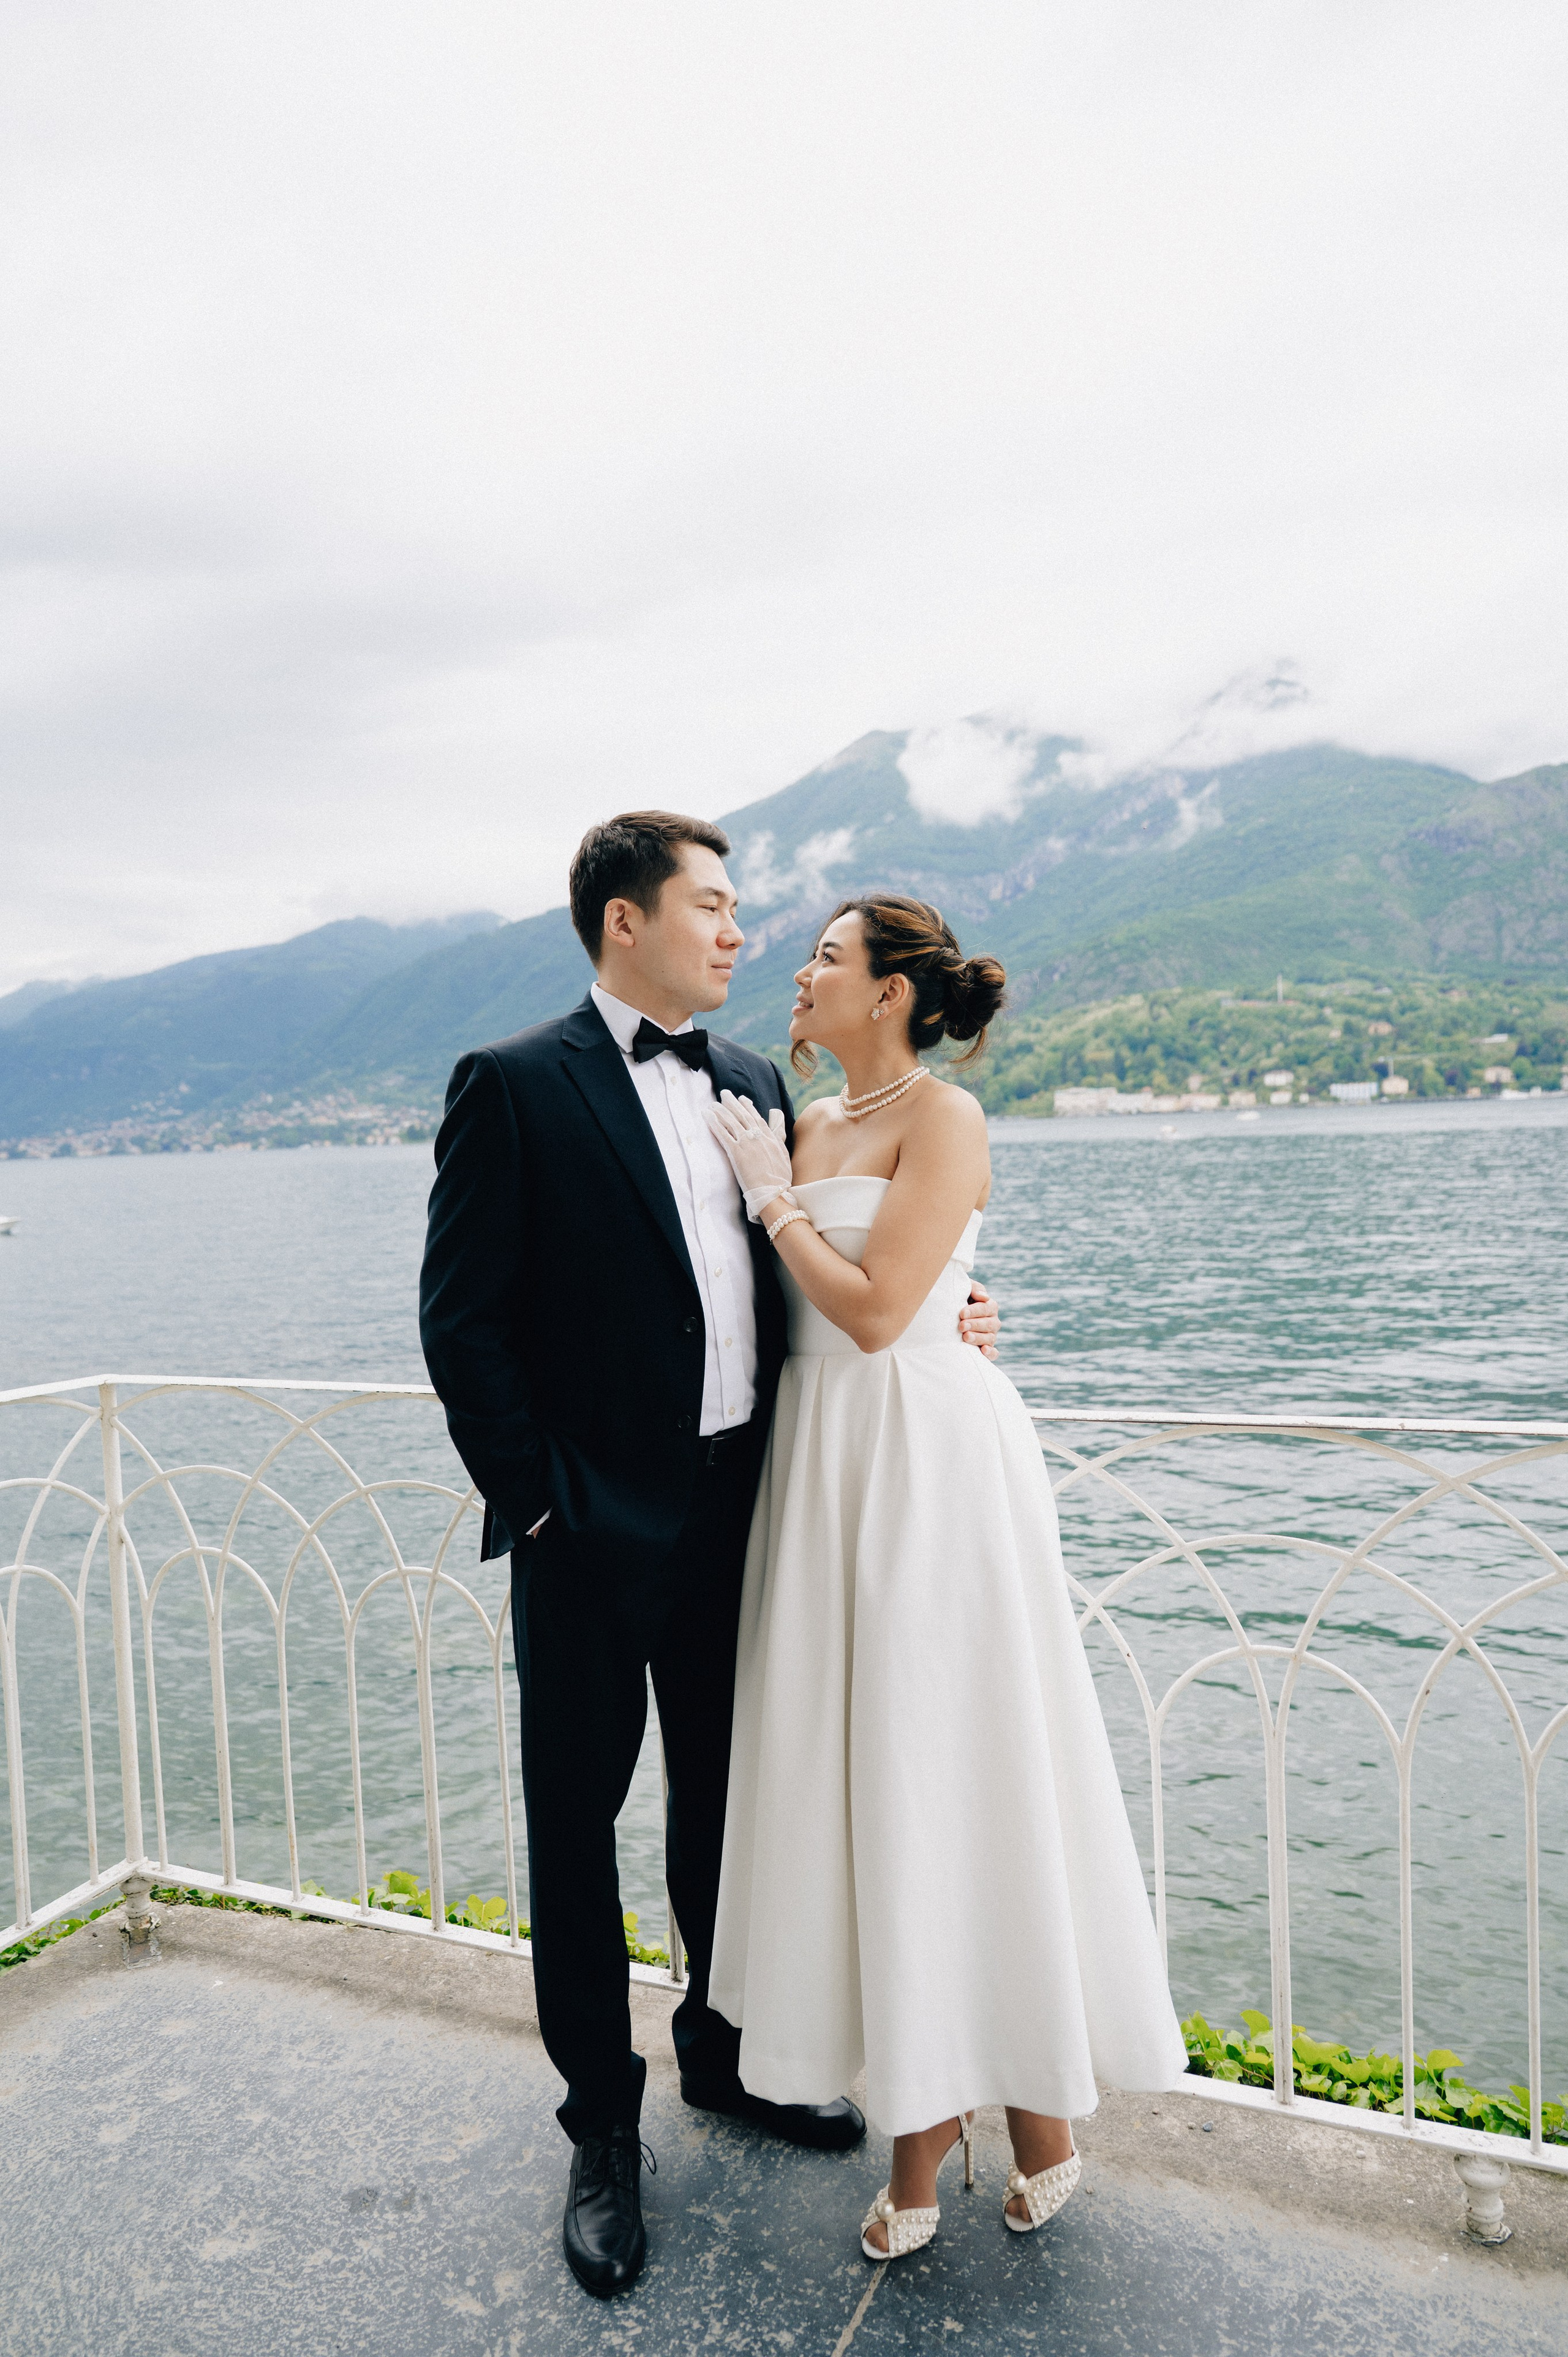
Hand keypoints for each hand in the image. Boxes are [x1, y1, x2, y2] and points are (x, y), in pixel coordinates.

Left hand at [706, 1091, 794, 1220]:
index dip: (748, 1107)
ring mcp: (747, 1143)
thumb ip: (778, 1139)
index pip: (757, 1117)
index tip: (742, 1099)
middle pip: (742, 1115)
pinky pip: (723, 1134)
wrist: (773, 1191)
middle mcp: (758, 1137)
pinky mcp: (736, 1153)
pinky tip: (707, 1116)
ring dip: (721, 1111)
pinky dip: (714, 1123)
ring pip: (731, 1122)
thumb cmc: (780, 1179)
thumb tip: (776, 1131)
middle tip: (724, 1093)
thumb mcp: (783, 1155)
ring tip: (712, 1104)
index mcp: (770, 1137)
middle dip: (732, 1103)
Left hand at [958, 1281, 999, 1359]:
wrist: (949, 1315)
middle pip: (988, 1324)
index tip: (962, 1313)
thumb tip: (984, 1297)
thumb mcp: (965, 1290)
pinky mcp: (987, 1349)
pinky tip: (983, 1350)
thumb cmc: (958, 1299)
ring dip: (978, 1338)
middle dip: (974, 1324)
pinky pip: (994, 1353)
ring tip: (966, 1337)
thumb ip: (975, 1289)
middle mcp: (993, 1322)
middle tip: (961, 1326)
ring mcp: (991, 1336)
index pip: (986, 1308)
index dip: (975, 1311)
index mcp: (990, 1306)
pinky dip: (990, 1353)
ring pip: (990, 1338)